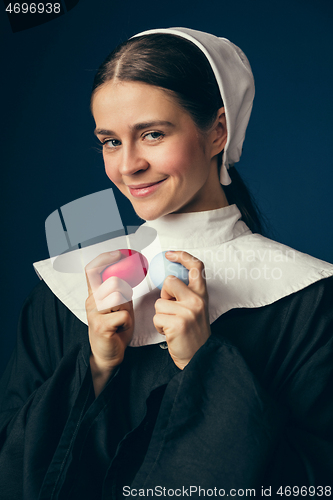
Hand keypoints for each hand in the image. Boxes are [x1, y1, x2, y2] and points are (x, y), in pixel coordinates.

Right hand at [85, 251, 133, 395]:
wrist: (107, 355)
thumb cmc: (115, 330)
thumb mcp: (119, 307)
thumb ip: (121, 292)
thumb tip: (131, 275)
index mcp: (94, 294)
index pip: (93, 269)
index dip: (105, 258)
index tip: (119, 253)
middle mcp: (91, 301)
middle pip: (113, 282)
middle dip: (125, 293)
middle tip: (123, 308)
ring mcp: (94, 313)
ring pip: (118, 297)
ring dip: (126, 309)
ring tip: (121, 320)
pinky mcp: (101, 326)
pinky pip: (123, 315)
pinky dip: (127, 323)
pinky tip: (121, 329)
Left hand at [153, 251, 210, 369]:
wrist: (199, 356)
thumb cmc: (193, 332)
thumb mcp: (196, 308)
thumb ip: (186, 294)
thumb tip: (168, 281)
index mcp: (202, 294)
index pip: (196, 267)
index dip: (183, 256)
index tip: (170, 254)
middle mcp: (197, 300)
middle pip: (170, 281)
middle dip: (164, 294)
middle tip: (171, 309)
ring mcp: (188, 312)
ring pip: (159, 302)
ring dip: (161, 315)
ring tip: (172, 324)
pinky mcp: (178, 323)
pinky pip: (157, 317)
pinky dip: (159, 326)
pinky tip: (170, 332)